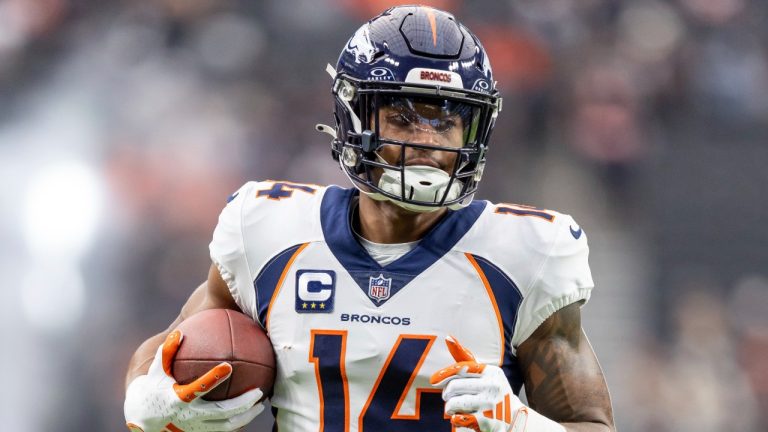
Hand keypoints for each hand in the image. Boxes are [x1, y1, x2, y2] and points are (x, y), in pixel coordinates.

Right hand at [124, 330, 263, 431]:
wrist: (145, 419)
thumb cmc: (155, 388)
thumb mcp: (157, 371)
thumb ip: (167, 352)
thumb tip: (179, 333)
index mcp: (179, 398)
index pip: (198, 388)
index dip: (213, 378)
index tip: (228, 366)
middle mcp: (190, 415)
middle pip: (221, 412)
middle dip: (242, 403)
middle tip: (259, 392)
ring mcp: (196, 427)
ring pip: (227, 426)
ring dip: (246, 416)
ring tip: (261, 405)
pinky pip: (224, 430)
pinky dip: (239, 423)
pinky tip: (251, 413)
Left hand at [430, 336, 524, 431]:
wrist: (514, 417)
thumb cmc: (492, 391)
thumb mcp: (484, 373)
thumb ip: (465, 357)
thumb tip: (447, 337)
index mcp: (491, 371)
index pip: (460, 368)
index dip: (444, 374)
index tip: (433, 380)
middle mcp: (492, 386)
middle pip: (453, 386)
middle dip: (447, 393)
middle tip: (448, 396)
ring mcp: (490, 404)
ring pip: (453, 402)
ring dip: (449, 407)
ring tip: (453, 408)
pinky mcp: (485, 421)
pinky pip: (457, 418)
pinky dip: (455, 418)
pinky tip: (460, 417)